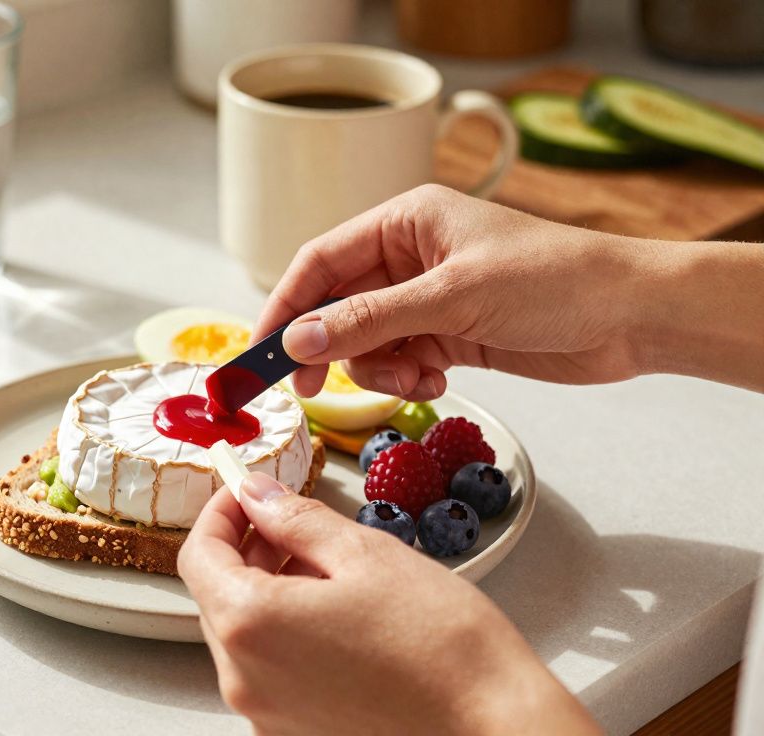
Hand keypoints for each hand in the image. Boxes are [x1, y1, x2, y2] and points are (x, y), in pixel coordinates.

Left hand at [178, 473, 599, 734]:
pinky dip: (286, 632)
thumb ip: (295, 519)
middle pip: (216, 596)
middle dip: (247, 550)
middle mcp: (244, 678)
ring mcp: (266, 713)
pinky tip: (335, 613)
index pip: (199, 556)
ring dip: (268, 590)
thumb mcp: (365, 554)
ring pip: (244, 633)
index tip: (244, 491)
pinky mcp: (293, 732)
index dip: (219, 514)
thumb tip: (255, 494)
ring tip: (327, 567)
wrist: (494, 726)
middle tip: (292, 520)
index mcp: (251, 624)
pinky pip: (269, 669)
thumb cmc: (442, 646)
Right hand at [255, 184, 686, 399]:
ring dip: (376, 369)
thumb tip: (300, 342)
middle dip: (327, 348)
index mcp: (405, 221)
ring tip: (413, 378)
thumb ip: (370, 320)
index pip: (319, 261)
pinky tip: (437, 380)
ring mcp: (428, 298)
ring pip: (365, 341)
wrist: (633, 316)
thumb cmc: (555, 281)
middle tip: (309, 390)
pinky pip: (399, 360)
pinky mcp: (449, 334)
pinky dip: (406, 378)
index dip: (284, 306)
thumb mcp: (452, 298)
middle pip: (336, 305)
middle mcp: (409, 256)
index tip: (260, 351)